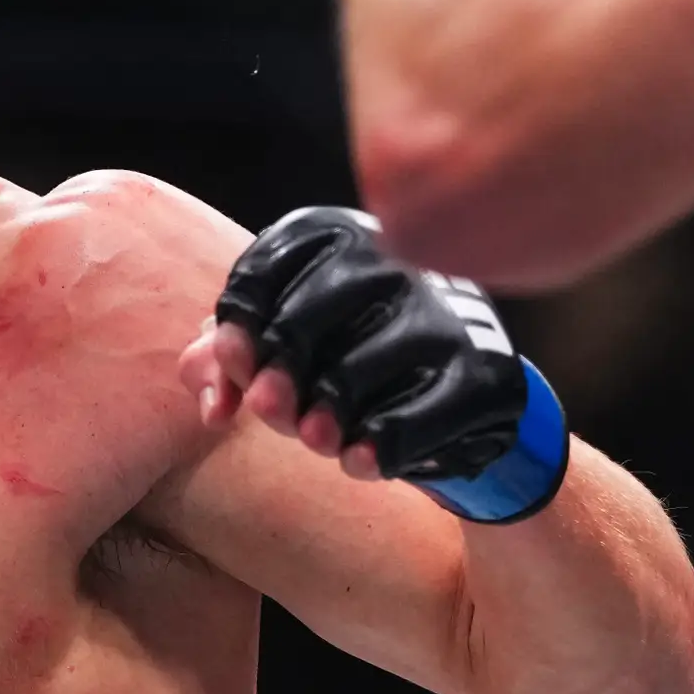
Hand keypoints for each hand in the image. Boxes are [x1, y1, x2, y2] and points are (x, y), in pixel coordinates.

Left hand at [191, 208, 569, 522]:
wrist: (468, 389)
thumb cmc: (356, 353)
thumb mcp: (288, 341)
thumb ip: (228, 353)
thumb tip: (210, 394)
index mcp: (342, 232)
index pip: (258, 275)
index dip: (236, 334)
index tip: (241, 373)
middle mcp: (397, 258)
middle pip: (297, 326)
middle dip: (272, 385)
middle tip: (272, 414)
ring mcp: (446, 315)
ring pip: (349, 379)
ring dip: (317, 426)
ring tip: (318, 441)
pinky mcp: (483, 374)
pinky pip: (405, 423)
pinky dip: (370, 451)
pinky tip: (360, 462)